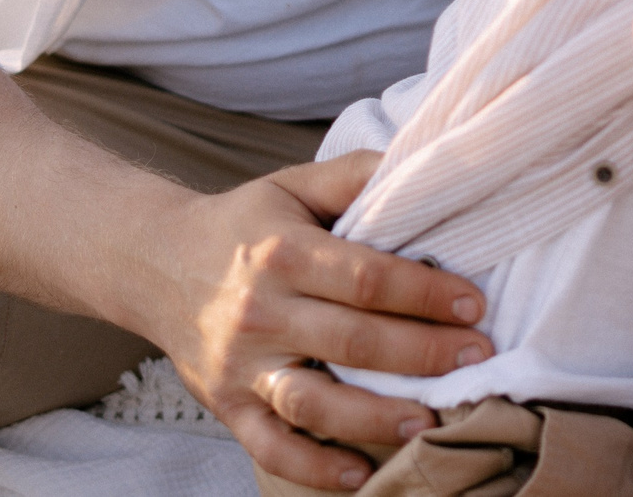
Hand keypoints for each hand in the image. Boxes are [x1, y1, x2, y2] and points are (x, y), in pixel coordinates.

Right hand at [135, 152, 492, 490]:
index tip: (473, 305)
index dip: (424, 294)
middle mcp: (260, 311)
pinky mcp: (226, 405)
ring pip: (313, 403)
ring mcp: (241, 365)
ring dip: (374, 419)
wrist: (153, 260)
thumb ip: (356, 175)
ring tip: (428, 420)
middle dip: (423, 353)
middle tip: (478, 357)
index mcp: (283, 253)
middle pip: (352, 341)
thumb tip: (422, 166)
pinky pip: (270, 446)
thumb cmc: (244, 224)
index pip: (365, 278)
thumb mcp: (294, 184)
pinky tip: (359, 474)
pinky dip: (313, 467)